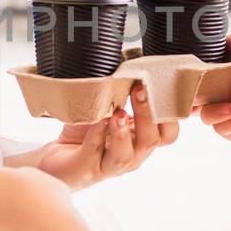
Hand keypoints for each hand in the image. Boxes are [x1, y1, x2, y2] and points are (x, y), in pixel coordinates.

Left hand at [11, 83, 178, 189]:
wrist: (58, 158)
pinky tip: (96, 120)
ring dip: (122, 133)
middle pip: (150, 141)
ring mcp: (110, 166)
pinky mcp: (86, 170)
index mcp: (141, 141)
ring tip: (117, 113)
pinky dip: (97, 136)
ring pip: (125, 156)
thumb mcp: (110, 109)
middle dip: (147, 114)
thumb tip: (139, 60)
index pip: (169, 134)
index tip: (164, 88)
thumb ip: (126, 92)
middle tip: (139, 90)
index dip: (172, 115)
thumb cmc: (87, 132)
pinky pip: (94, 153)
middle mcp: (132, 156)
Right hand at [197, 35, 230, 149]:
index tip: (187, 78)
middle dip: (195, 100)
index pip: (210, 77)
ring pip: (209, 115)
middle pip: (203, 98)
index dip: (197, 78)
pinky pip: (223, 130)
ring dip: (214, 112)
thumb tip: (220, 41)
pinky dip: (230, 125)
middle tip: (192, 99)